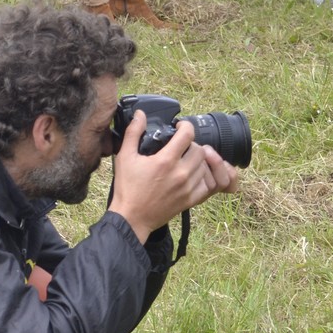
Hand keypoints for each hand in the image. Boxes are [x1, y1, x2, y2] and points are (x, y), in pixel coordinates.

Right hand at [108, 112, 239, 243]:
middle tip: (181, 146)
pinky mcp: (190, 200)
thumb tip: (140, 114)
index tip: (180, 127)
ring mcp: (187, 188)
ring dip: (197, 160)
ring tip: (185, 160)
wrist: (131, 218)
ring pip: (204, 165)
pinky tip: (190, 176)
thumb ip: (133, 133)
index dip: (185, 126)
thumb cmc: (127, 188)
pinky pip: (207, 184)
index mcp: (165, 160)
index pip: (188, 134)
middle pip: (199, 149)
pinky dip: (202, 177)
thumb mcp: (125, 157)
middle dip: (191, 144)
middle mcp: (180, 173)